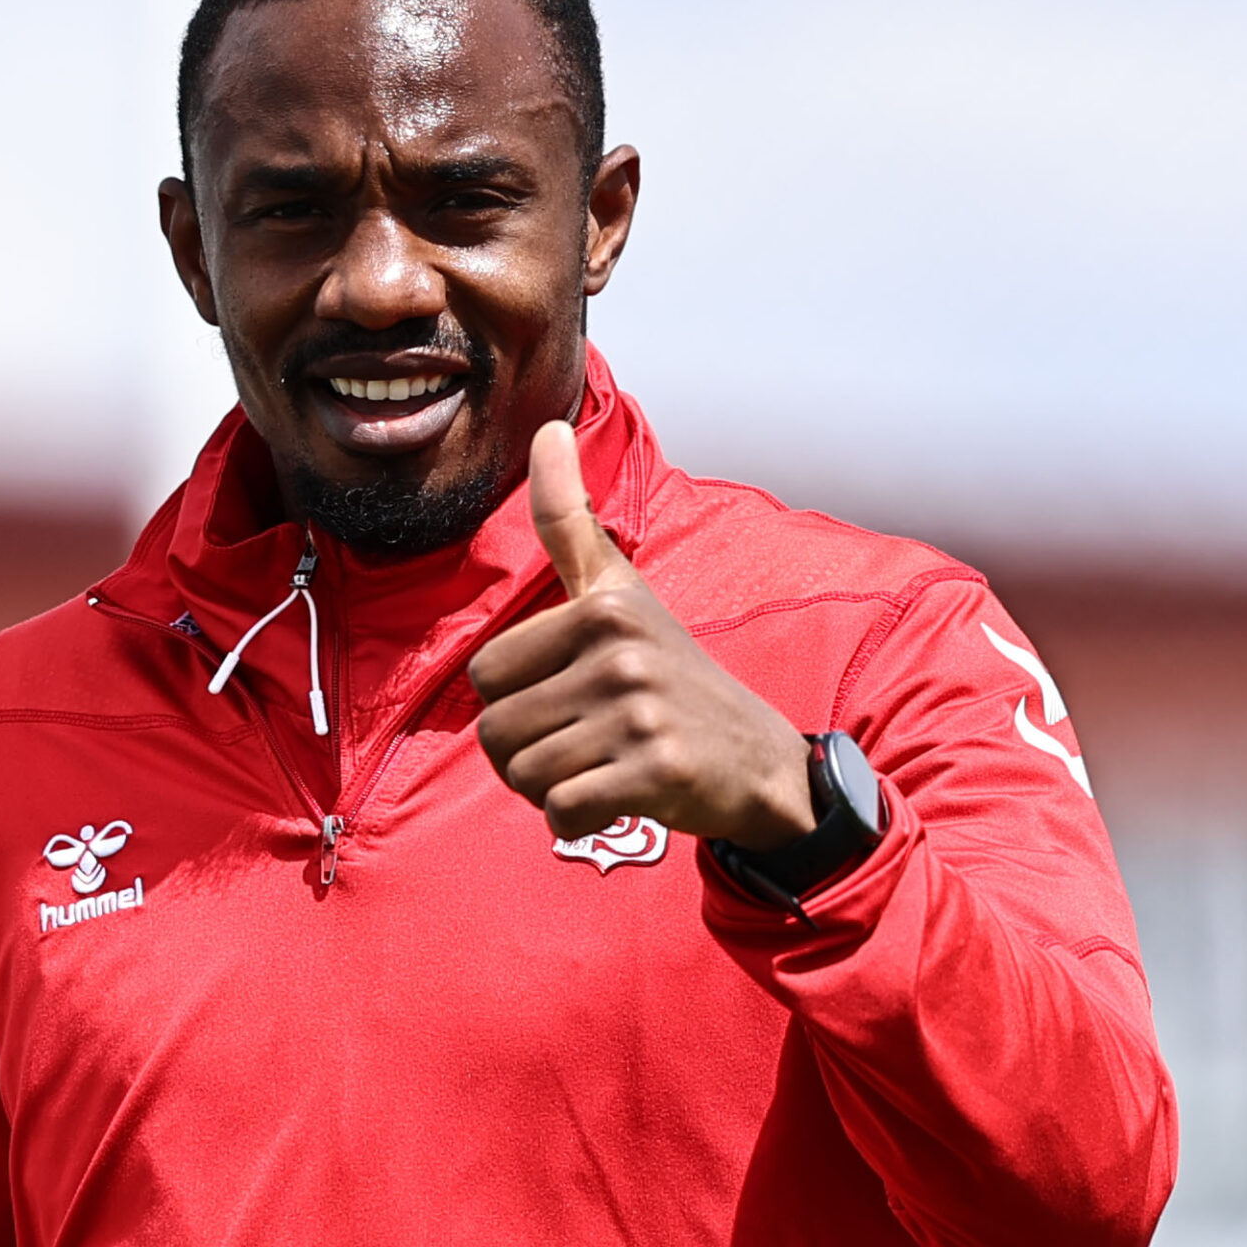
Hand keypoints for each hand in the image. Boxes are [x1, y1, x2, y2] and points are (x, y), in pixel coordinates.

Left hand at [469, 420, 815, 847]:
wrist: (761, 760)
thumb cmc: (674, 676)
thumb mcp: (624, 592)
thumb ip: (572, 520)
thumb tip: (547, 427)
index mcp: (602, 606)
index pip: (485, 676)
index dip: (517, 701)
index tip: (572, 696)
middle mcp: (620, 652)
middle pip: (495, 731)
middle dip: (527, 753)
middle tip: (589, 743)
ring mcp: (640, 712)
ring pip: (523, 774)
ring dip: (551, 788)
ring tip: (606, 766)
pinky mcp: (656, 771)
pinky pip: (560, 812)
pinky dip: (577, 819)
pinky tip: (619, 798)